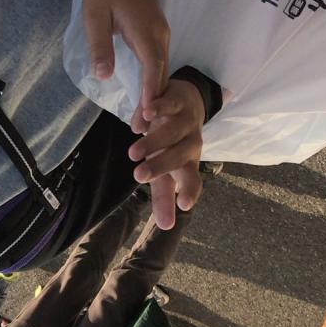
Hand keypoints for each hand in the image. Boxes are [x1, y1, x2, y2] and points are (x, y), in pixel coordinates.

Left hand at [80, 0, 170, 132]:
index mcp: (146, 32)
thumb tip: (103, 76)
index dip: (150, 94)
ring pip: (161, 70)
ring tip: (144, 123)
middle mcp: (160, 36)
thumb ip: (100, 46)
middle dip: (153, 104)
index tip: (147, 118)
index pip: (153, 69)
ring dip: (154, 95)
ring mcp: (161, 34)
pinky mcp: (157, 34)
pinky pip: (158, 63)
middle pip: (160, 75)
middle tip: (142, 133)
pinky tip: (147, 98)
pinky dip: (154, 82)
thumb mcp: (95, 16)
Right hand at [128, 79, 204, 227]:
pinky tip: (144, 116)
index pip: (192, 179)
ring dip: (153, 141)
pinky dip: (157, 109)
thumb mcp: (168, 167)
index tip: (183, 206)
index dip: (189, 190)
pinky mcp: (175, 99)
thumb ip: (164, 196)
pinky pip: (168, 103)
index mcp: (189, 162)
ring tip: (133, 152)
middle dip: (160, 166)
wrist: (187, 100)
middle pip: (179, 156)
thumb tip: (166, 227)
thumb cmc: (173, 142)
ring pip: (171, 131)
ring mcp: (184, 120)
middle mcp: (190, 142)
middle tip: (138, 176)